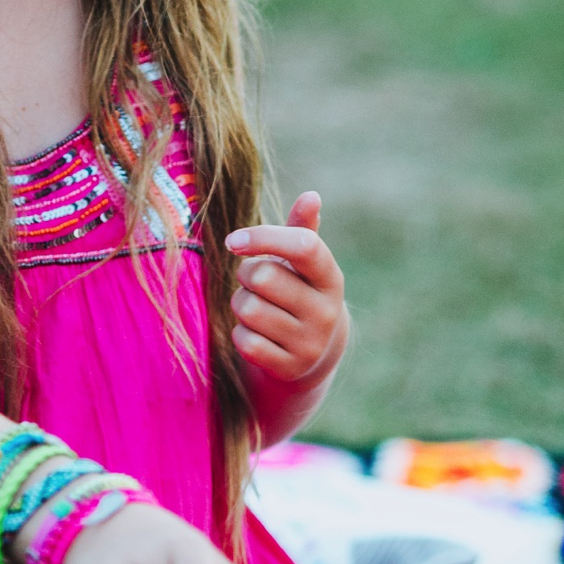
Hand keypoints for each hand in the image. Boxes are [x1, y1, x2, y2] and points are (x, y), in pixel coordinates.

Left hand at [225, 192, 348, 387]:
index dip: (264, 237)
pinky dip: (241, 333)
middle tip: (252, 280)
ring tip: (255, 305)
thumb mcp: (304, 264)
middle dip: (246, 274)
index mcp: (330, 277)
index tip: (233, 241)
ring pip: (249, 309)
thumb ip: (303, 229)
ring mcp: (310, 343)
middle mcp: (326, 311)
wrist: (312, 353)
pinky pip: (245, 341)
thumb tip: (311, 195)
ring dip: (240, 303)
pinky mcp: (289, 368)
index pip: (304, 246)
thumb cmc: (299, 291)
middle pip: (263, 276)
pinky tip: (256, 332)